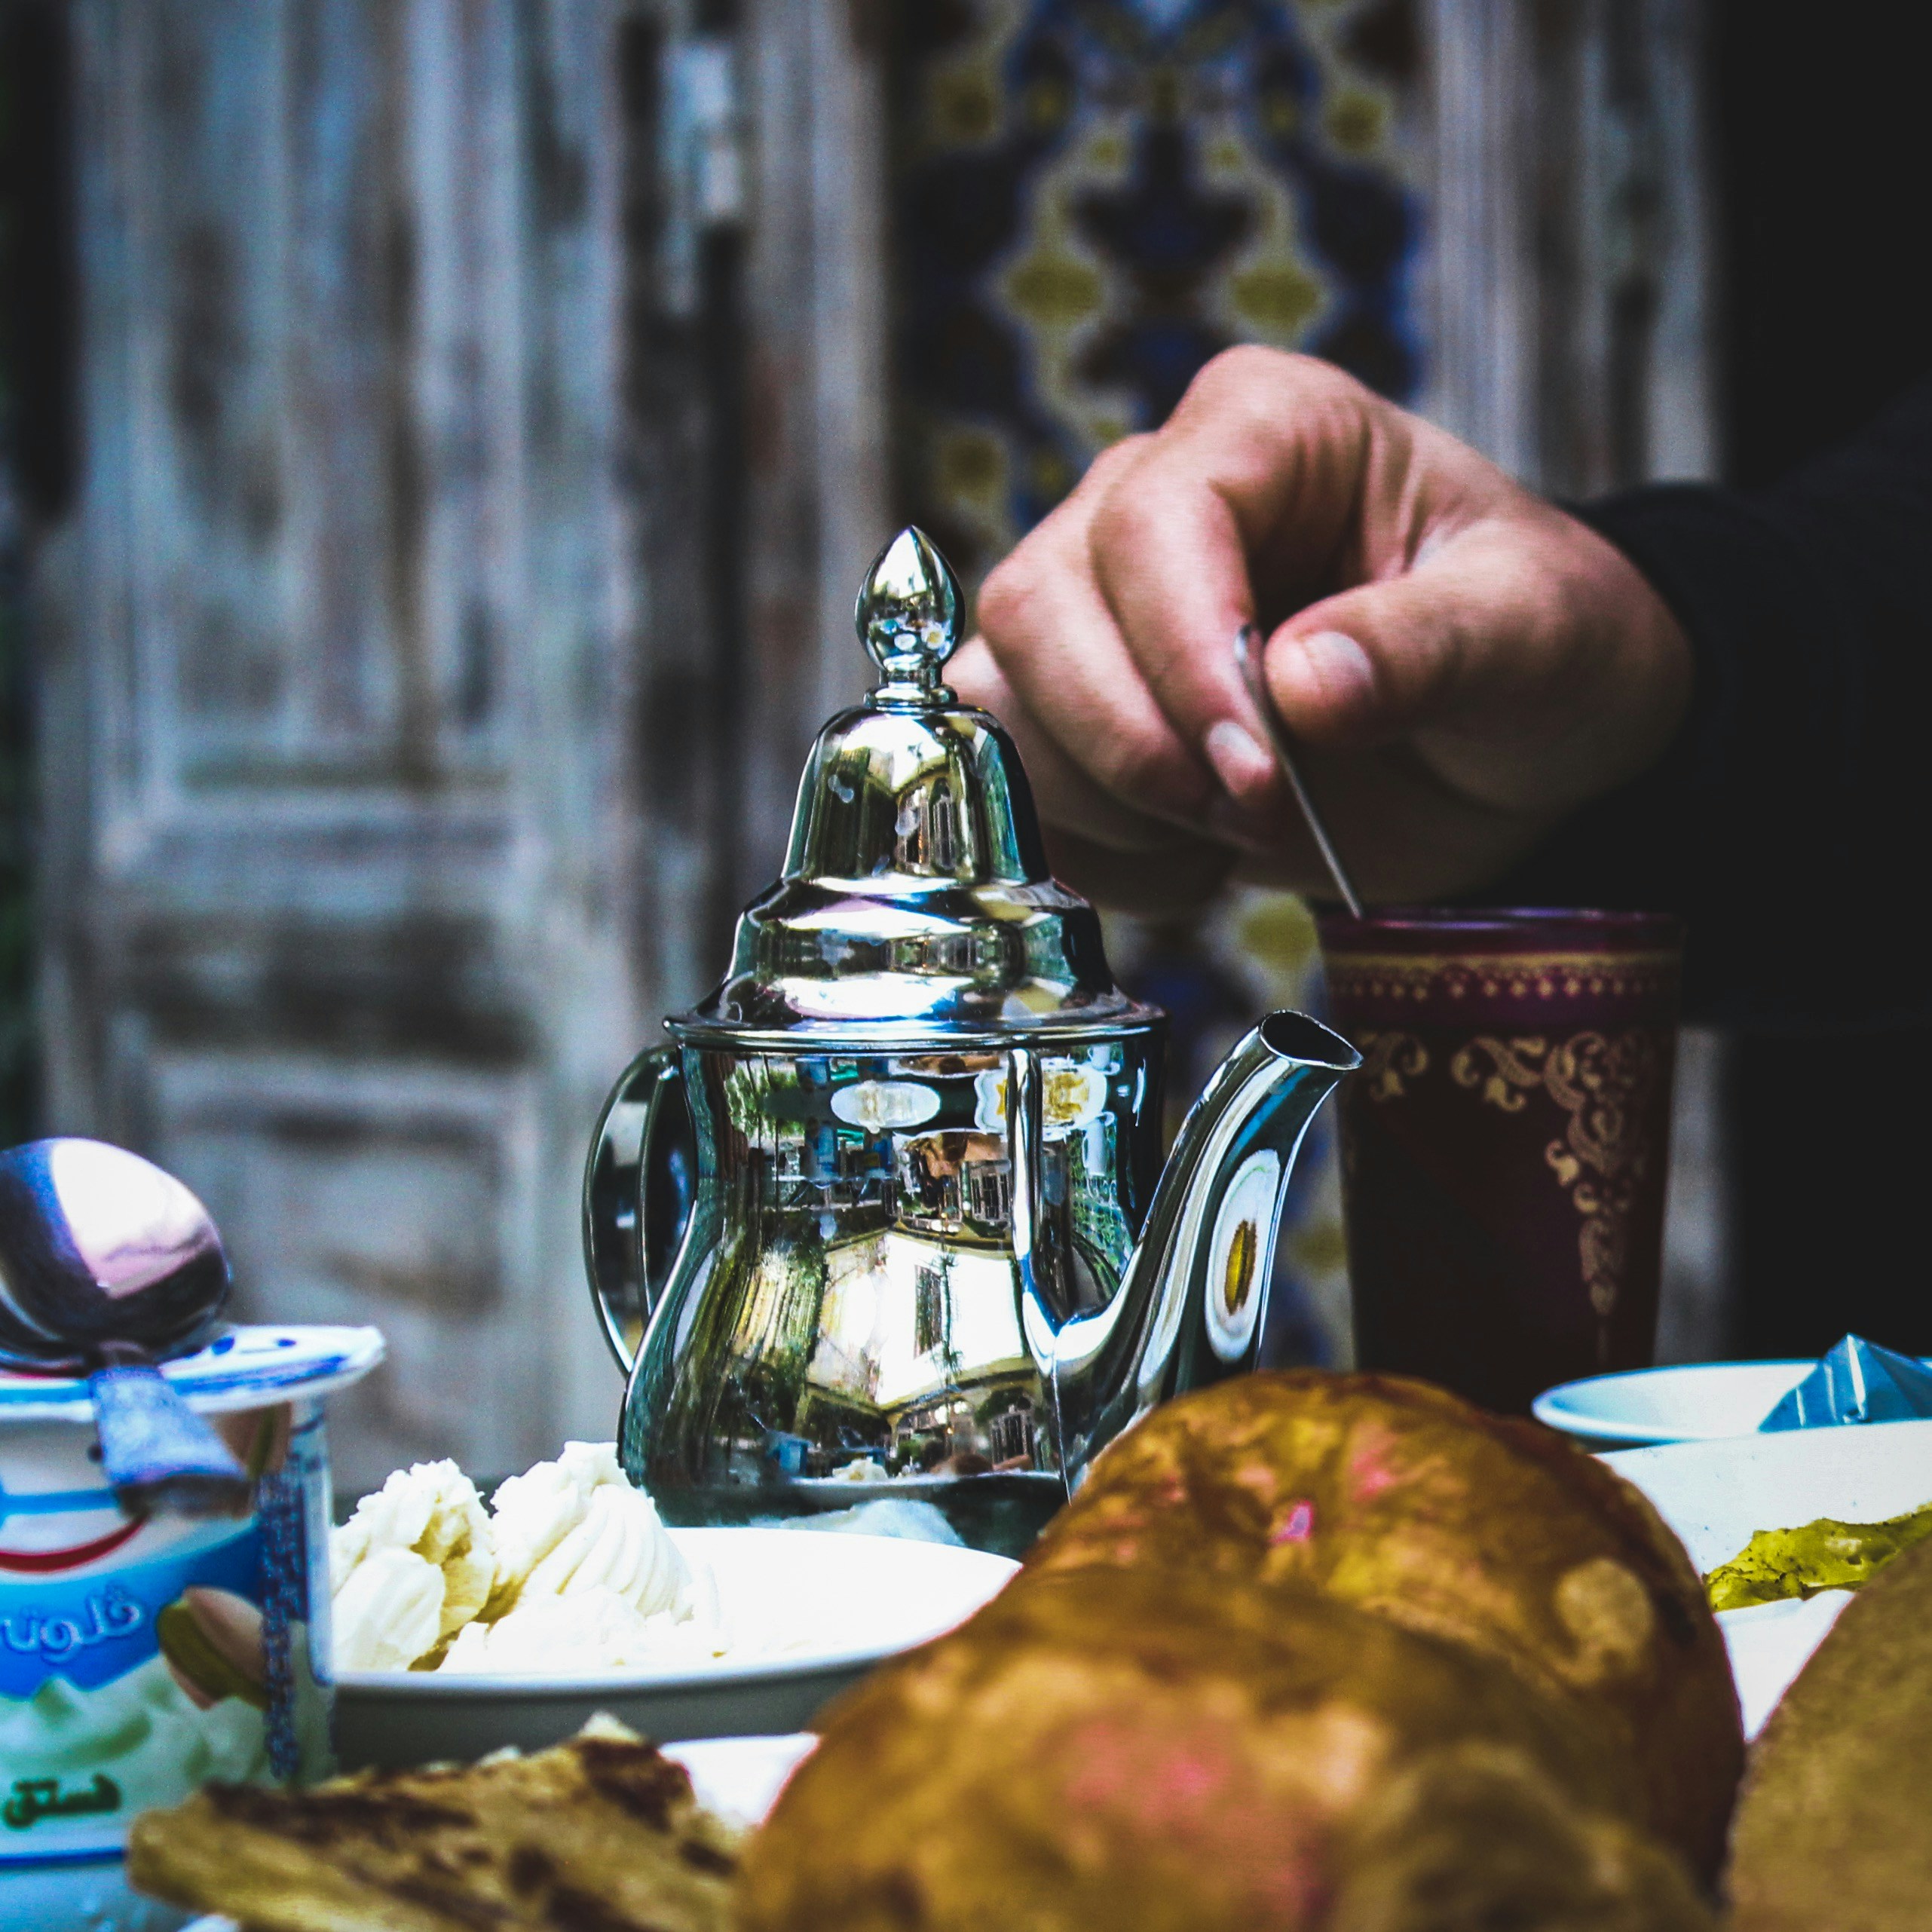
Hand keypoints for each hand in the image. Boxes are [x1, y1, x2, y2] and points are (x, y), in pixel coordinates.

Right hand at [950, 348, 1691, 912]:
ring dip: (1108, 801)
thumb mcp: (1532, 634)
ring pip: (1001, 699)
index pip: (1151, 523)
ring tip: (1239, 830)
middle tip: (1251, 815)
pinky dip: (1096, 848)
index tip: (1258, 772)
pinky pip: (1012, 783)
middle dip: (1129, 741)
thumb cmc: (1534, 649)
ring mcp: (1095, 607)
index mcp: (1265, 431)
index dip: (1180, 657)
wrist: (1506, 744)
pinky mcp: (1073, 708)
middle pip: (1036, 606)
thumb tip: (1299, 684)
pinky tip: (1197, 854)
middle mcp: (1150, 500)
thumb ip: (1429, 645)